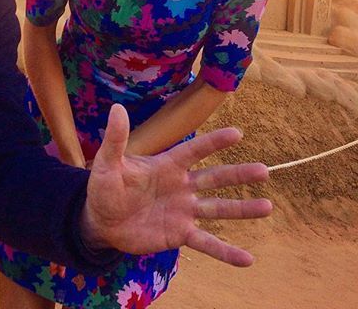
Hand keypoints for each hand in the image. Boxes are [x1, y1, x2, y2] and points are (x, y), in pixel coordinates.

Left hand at [80, 104, 271, 266]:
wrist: (100, 221)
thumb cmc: (104, 187)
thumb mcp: (107, 162)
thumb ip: (116, 138)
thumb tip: (116, 108)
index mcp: (166, 165)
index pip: (194, 151)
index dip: (214, 142)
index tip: (238, 133)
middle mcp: (180, 186)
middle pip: (214, 179)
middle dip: (238, 174)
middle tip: (265, 171)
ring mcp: (183, 211)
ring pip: (217, 209)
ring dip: (242, 209)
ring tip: (268, 207)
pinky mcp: (179, 234)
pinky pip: (207, 243)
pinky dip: (226, 252)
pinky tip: (248, 260)